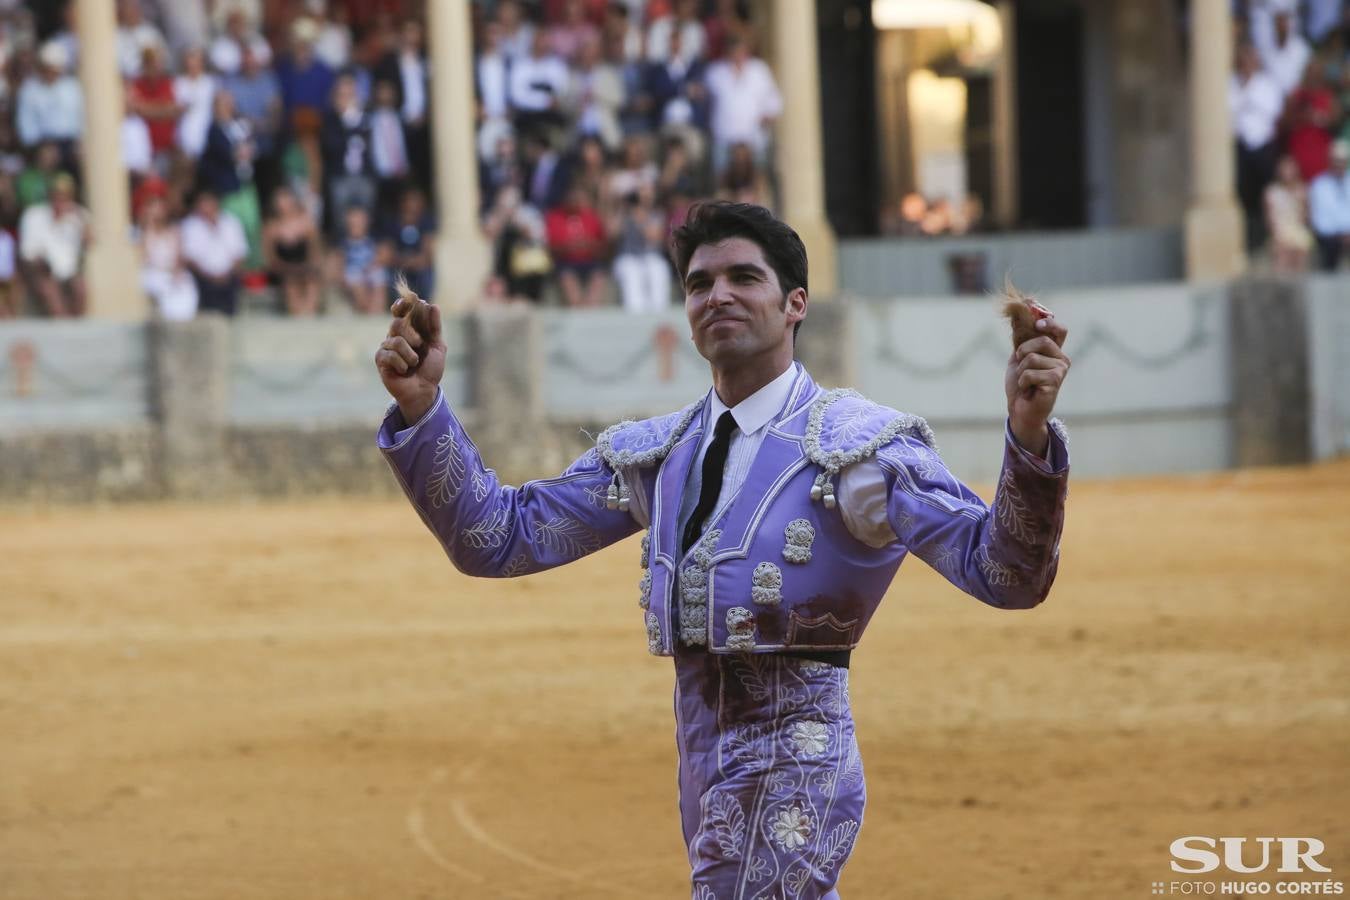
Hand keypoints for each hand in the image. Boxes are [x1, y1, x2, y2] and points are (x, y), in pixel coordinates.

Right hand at [375, 294, 444, 424]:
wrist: (425, 390)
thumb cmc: (430, 368)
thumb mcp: (438, 346)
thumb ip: (435, 327)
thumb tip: (433, 306)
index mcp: (409, 329)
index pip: (401, 311)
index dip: (403, 304)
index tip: (411, 300)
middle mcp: (395, 335)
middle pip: (397, 323)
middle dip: (412, 334)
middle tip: (419, 344)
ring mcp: (386, 347)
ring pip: (396, 340)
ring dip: (410, 354)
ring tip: (414, 363)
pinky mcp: (381, 359)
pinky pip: (389, 354)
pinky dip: (402, 363)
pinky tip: (404, 370)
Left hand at [1004, 315, 1069, 454]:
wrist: (1020, 409)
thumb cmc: (1020, 384)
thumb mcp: (1017, 357)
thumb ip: (1020, 338)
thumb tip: (1017, 314)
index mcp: (1054, 351)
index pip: (1060, 329)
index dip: (1049, 322)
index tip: (1037, 323)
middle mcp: (1061, 359)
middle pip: (1042, 340)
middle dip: (1024, 350)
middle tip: (1021, 364)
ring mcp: (1060, 370)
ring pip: (1032, 357)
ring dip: (1021, 370)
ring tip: (1026, 381)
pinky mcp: (1055, 382)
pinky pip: (1030, 373)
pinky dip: (1023, 381)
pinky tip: (1028, 390)